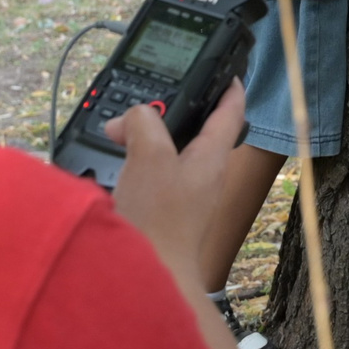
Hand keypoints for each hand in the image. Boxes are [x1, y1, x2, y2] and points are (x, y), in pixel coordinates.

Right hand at [108, 81, 242, 272]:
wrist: (147, 279)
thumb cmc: (158, 224)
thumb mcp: (150, 157)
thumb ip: (144, 123)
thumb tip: (132, 117)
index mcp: (212, 157)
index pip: (231, 111)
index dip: (230, 86)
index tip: (227, 69)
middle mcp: (205, 175)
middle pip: (197, 130)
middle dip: (171, 111)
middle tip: (146, 101)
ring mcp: (186, 196)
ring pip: (171, 152)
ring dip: (148, 137)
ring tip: (121, 131)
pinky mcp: (166, 213)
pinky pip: (154, 175)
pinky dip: (137, 162)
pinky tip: (117, 164)